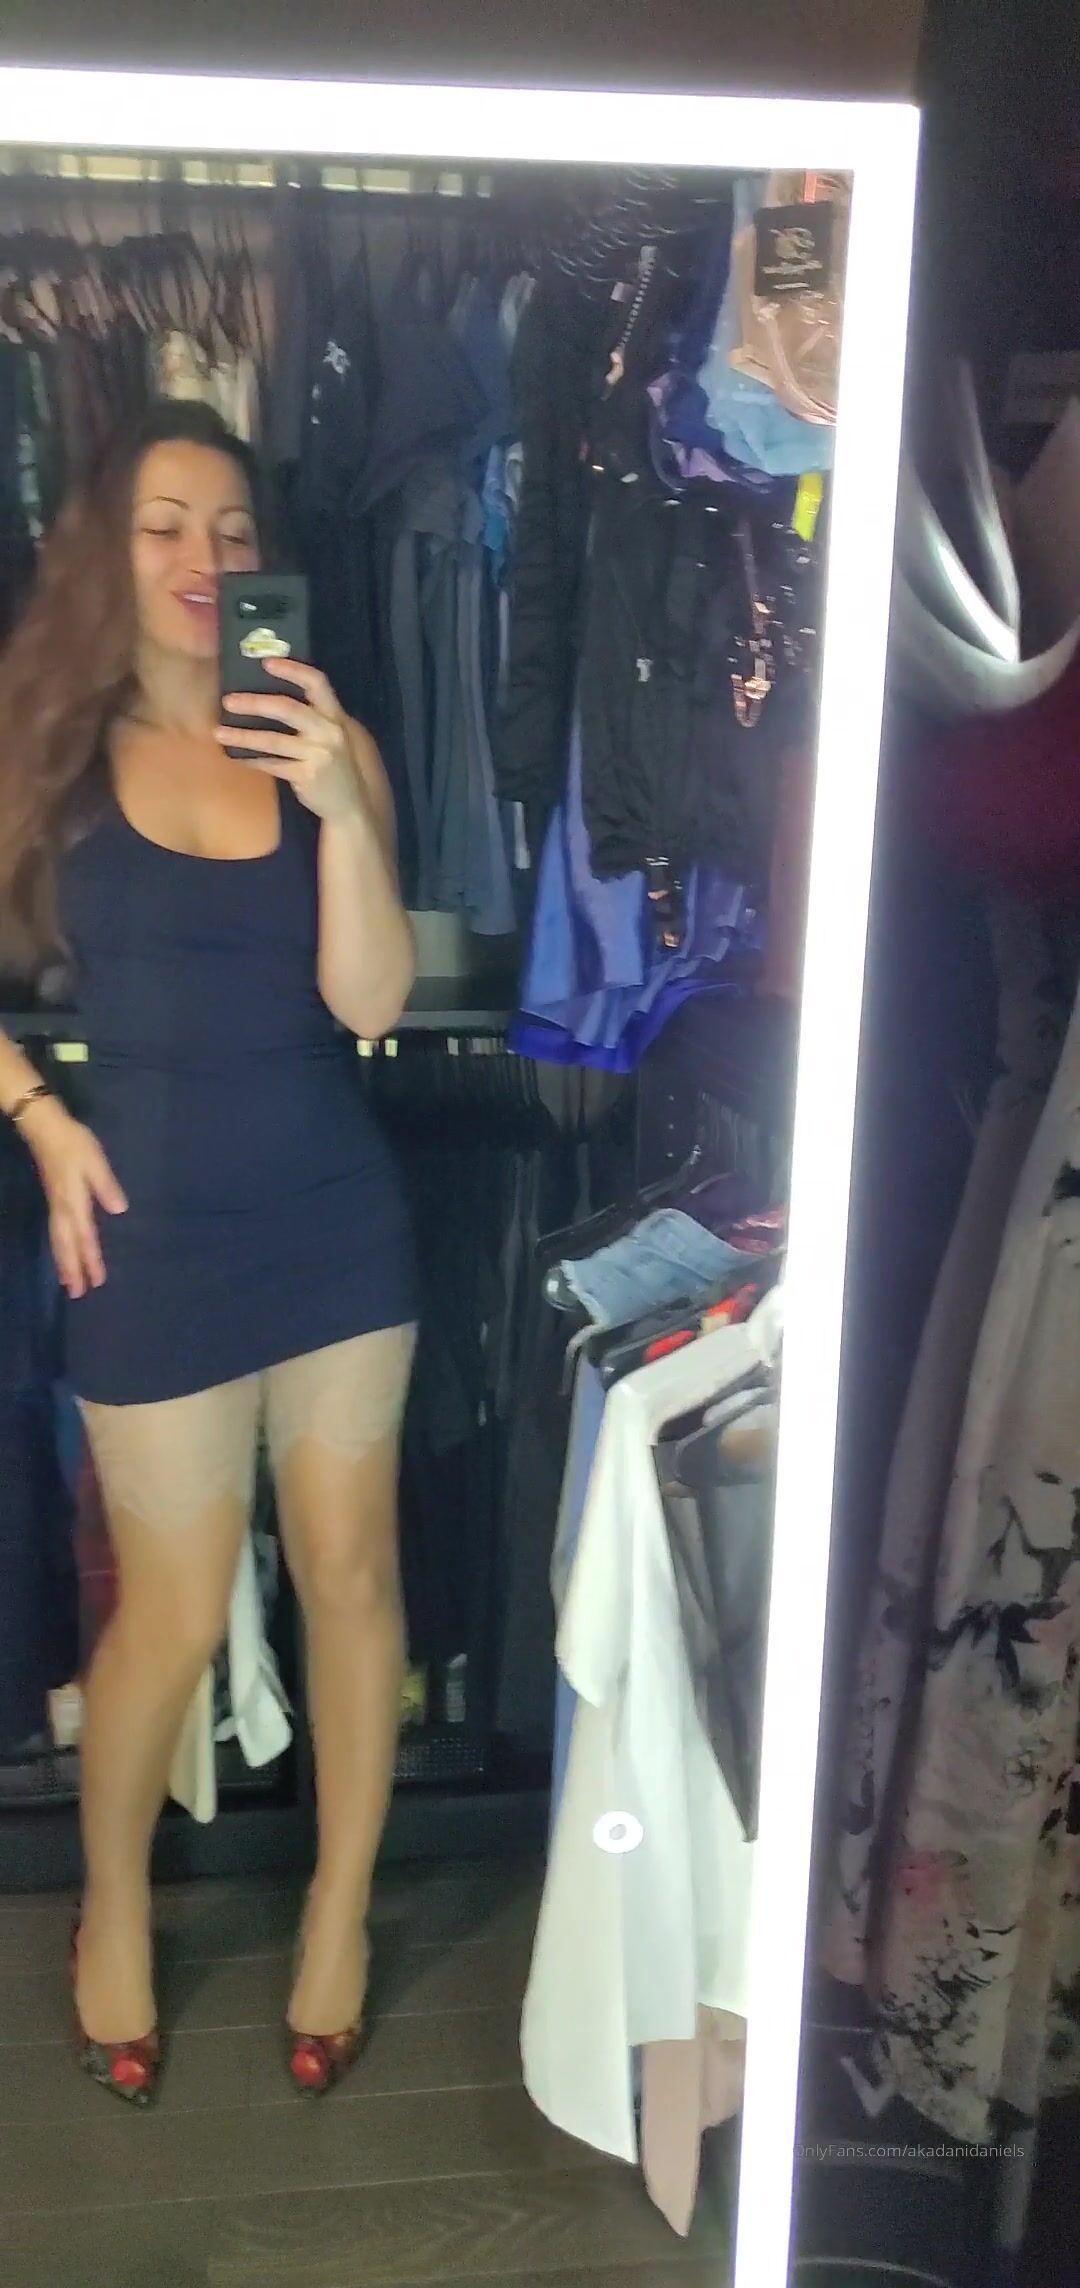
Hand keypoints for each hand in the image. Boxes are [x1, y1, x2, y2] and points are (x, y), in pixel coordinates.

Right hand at [19, 1097, 127, 1297]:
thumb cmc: (73, 1143)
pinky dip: (59, 1249)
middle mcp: (62, 1209)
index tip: (97, 1280)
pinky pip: (55, 1233)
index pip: (85, 1236)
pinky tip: (63, 1254)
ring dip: (64, 1263)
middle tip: (78, 1294)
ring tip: (69, 1283)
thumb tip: (119, 1209)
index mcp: (74, 1201)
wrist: (45, 1128)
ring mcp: (55, 1206)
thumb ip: (106, 1185)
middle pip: (66, 1246)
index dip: (91, 1259)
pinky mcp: (53, 1201)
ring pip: (58, 1241)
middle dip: (72, 1269)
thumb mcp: (95, 1161)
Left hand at [218, 662, 365, 824]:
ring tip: (219, 732)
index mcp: (335, 715)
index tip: (266, 662)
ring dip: (243, 736)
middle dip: (255, 703)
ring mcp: (318, 755)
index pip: (317, 682)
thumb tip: (270, 696)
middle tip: (228, 701)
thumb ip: (313, 717)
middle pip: (288, 709)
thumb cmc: (337, 764)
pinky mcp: (306, 777)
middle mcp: (328, 732)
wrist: (352, 804)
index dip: (292, 669)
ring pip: (273, 741)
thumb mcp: (333, 735)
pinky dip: (252, 760)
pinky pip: (272, 765)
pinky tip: (236, 756)